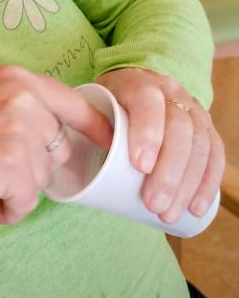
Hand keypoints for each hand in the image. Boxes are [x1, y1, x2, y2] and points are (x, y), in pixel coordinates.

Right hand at [0, 65, 112, 225]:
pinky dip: (8, 209)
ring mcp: (20, 133)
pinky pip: (27, 201)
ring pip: (42, 178)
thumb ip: (16, 108)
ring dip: (17, 189)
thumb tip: (48, 138)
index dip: (94, 127)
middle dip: (35, 166)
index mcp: (16, 79)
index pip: (72, 103)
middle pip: (58, 147)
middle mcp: (24, 100)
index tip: (108, 142)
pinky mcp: (13, 168)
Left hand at [96, 68, 224, 224]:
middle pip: (179, 128)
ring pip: (200, 144)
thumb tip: (82, 169)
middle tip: (154, 204)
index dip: (147, 132)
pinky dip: (208, 183)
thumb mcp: (92, 107)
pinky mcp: (206, 127)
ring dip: (187, 184)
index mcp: (138, 82)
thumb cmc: (106, 104)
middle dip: (168, 171)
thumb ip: (89, 129)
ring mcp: (192, 109)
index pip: (147, 101)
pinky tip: (197, 207)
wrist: (133, 85)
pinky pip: (215, 154)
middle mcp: (171, 92)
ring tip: (168, 214)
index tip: (139, 166)